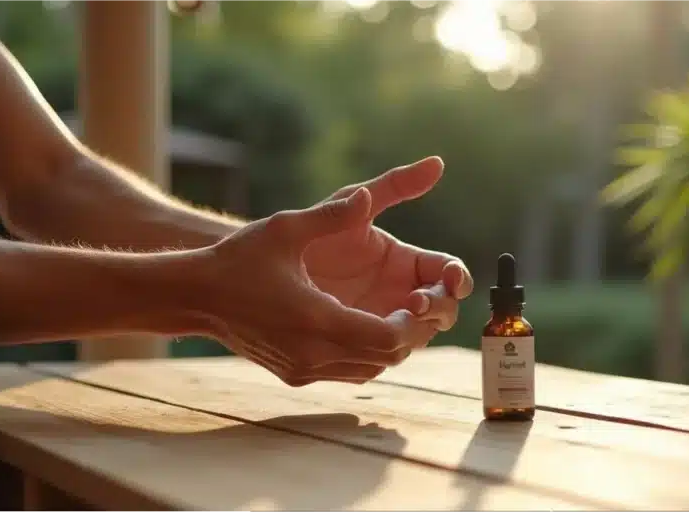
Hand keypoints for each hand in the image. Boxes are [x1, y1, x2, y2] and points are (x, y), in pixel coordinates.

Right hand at [195, 187, 424, 386]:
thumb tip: (365, 196)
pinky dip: (365, 355)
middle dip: (409, 334)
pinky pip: (347, 373)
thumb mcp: (285, 228)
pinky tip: (365, 325)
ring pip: (369, 370)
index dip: (411, 322)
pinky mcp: (294, 375)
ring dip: (388, 346)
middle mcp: (313, 353)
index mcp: (316, 319)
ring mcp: (303, 369)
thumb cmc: (239, 259)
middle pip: (385, 359)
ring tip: (396, 314)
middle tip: (418, 306)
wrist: (195, 296)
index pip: (387, 337)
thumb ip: (331, 214)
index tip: (416, 298)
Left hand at [303, 156, 473, 351]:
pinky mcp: (354, 349)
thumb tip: (436, 163)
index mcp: (400, 261)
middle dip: (439, 309)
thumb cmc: (285, 236)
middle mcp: (394, 294)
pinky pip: (380, 358)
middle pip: (441, 310)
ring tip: (393, 327)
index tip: (450, 281)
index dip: (455, 278)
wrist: (233, 281)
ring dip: (414, 335)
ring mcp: (375, 322)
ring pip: (414, 338)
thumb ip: (387, 188)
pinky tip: (369, 346)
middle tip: (416, 305)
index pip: (445, 272)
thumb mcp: (338, 207)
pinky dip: (384, 354)